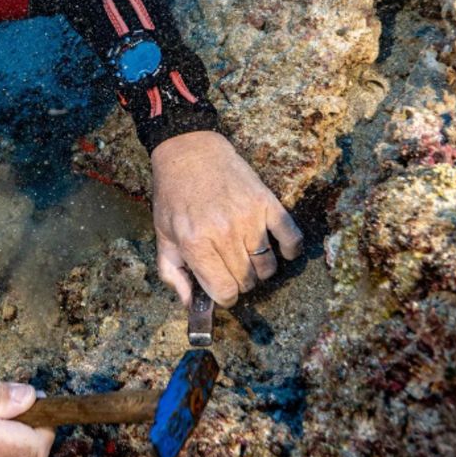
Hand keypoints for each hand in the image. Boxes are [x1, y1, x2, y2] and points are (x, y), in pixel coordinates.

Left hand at [150, 130, 302, 307]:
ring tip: (247, 257)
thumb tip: (189, 304)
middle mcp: (224, 233)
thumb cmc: (174, 195)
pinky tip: (280, 250)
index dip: (224, 296)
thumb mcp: (163, 234)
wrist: (190, 152)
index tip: (222, 289)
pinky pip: (291, 238)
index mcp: (196, 243)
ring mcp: (248, 218)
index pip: (224, 291)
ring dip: (260, 269)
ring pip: (268, 267)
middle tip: (230, 268)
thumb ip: (173, 273)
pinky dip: (290, 250)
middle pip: (247, 281)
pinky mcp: (267, 203)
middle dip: (239, 282)